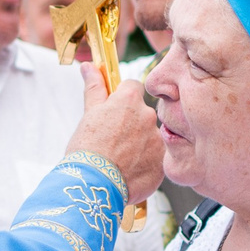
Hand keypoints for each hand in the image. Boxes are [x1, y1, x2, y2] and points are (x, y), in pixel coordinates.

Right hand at [66, 65, 163, 203]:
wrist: (94, 184)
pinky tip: (129, 171)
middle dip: (131, 123)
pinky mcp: (162, 163)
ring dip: (139, 144)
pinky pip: (154, 158)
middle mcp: (148, 116)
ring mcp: (157, 140)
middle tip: (113, 140)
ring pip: (149, 136)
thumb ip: (94, 87)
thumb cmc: (87, 149)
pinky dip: (144, 163)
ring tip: (120, 159)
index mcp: (129, 100)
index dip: (121, 99)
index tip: (113, 111)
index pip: (132, 87)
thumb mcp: (88, 114)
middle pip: (142, 113)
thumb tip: (90, 66)